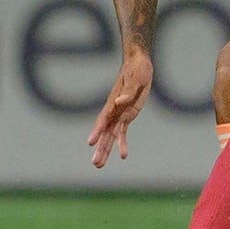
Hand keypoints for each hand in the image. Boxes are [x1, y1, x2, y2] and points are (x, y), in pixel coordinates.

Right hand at [88, 51, 153, 167]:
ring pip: (111, 136)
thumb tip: (119, 102)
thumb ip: (128, 92)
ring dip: (106, 150)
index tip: (90, 143)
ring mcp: (120, 114)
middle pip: (105, 133)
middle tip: (95, 164)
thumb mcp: (135, 78)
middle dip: (100, 148)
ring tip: (99, 165)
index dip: (97, 131)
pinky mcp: (128, 115)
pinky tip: (122, 155)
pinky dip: (121, 143)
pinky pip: (123, 132)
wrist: (138, 63)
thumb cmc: (136, 69)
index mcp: (113, 103)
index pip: (103, 119)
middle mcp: (114, 111)